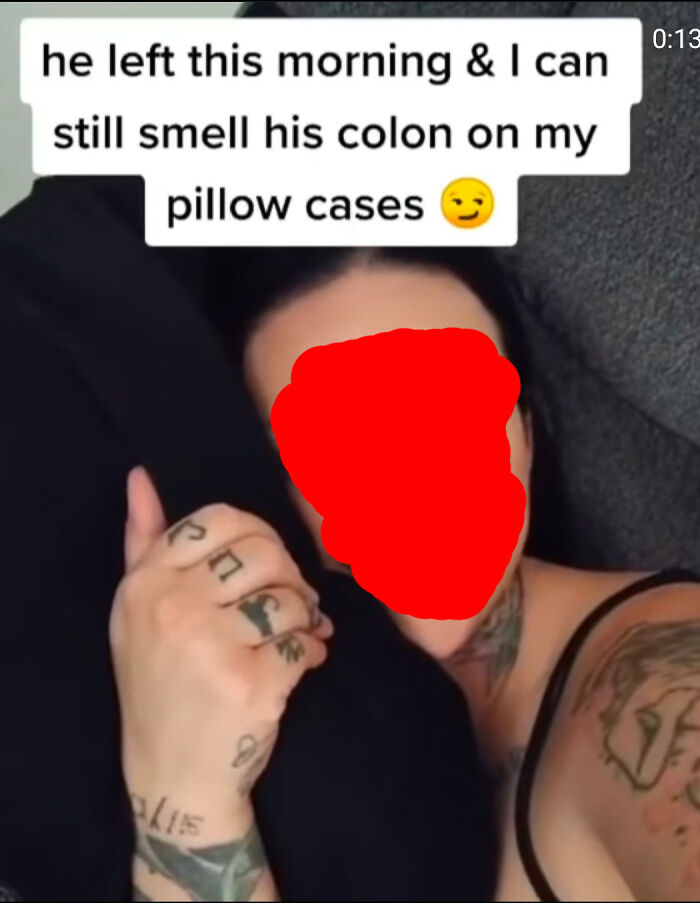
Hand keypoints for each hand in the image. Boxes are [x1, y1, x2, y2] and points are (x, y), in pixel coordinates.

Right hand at [111, 467, 332, 829]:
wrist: (172, 777)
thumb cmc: (158, 685)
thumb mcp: (136, 611)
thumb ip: (142, 540)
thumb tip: (141, 475)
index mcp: (146, 582)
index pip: (219, 518)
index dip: (257, 533)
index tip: (264, 562)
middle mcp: (172, 607)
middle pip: (264, 552)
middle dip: (289, 574)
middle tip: (293, 600)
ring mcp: (210, 646)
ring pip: (290, 596)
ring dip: (305, 615)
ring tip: (297, 632)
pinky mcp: (251, 684)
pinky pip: (304, 642)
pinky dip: (312, 651)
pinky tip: (301, 664)